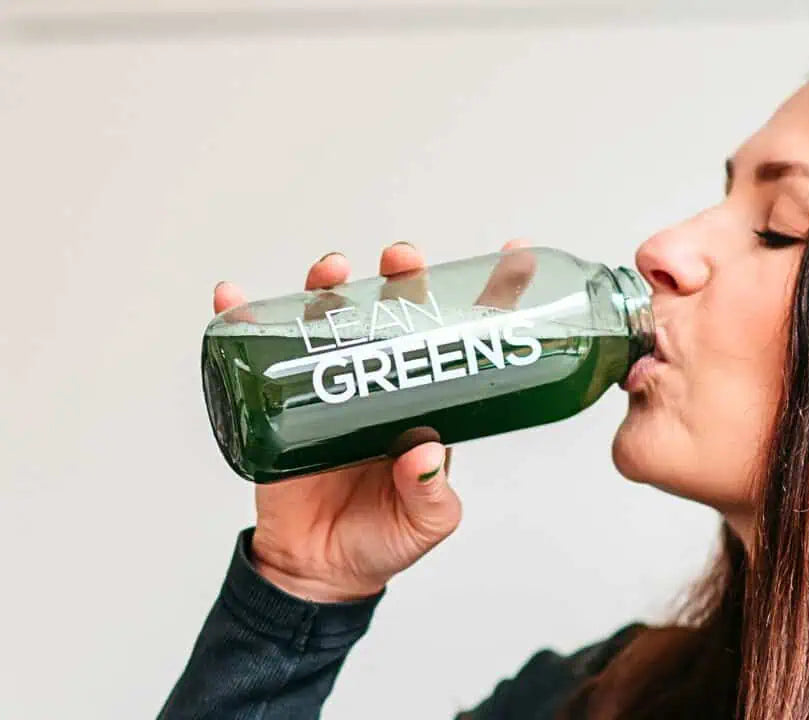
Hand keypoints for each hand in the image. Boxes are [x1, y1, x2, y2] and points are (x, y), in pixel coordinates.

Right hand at [212, 239, 528, 601]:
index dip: (492, 296)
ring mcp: (332, 385)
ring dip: (331, 285)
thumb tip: (422, 453)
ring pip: (333, 318)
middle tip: (404, 260)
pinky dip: (243, 320)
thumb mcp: (423, 524)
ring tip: (334, 271)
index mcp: (429, 403)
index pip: (464, 340)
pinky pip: (260, 352)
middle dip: (404, 276)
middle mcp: (383, 382)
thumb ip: (429, 494)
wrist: (317, 569)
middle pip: (396, 313)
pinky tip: (234, 299)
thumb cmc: (380, 540)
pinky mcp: (283, 401)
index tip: (515, 256)